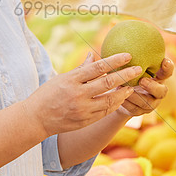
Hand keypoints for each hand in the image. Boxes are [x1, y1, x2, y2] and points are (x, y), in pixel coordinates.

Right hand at [25, 53, 142, 137]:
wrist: (36, 119)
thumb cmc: (47, 94)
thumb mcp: (61, 78)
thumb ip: (80, 69)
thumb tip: (93, 54)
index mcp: (71, 80)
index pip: (98, 67)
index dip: (115, 61)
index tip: (128, 56)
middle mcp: (78, 94)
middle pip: (107, 83)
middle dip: (125, 75)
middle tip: (138, 69)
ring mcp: (82, 109)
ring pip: (110, 100)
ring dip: (123, 92)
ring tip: (132, 86)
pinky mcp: (85, 121)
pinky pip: (105, 112)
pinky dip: (114, 104)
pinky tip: (121, 98)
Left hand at [117, 57, 172, 117]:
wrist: (118, 95)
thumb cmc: (125, 74)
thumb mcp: (127, 65)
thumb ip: (128, 55)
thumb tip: (121, 32)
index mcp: (158, 77)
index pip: (167, 71)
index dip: (168, 67)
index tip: (164, 60)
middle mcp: (158, 90)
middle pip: (162, 91)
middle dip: (152, 86)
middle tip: (141, 80)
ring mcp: (151, 103)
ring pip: (148, 102)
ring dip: (136, 95)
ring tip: (125, 89)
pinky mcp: (141, 112)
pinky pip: (136, 109)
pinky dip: (128, 103)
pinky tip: (120, 98)